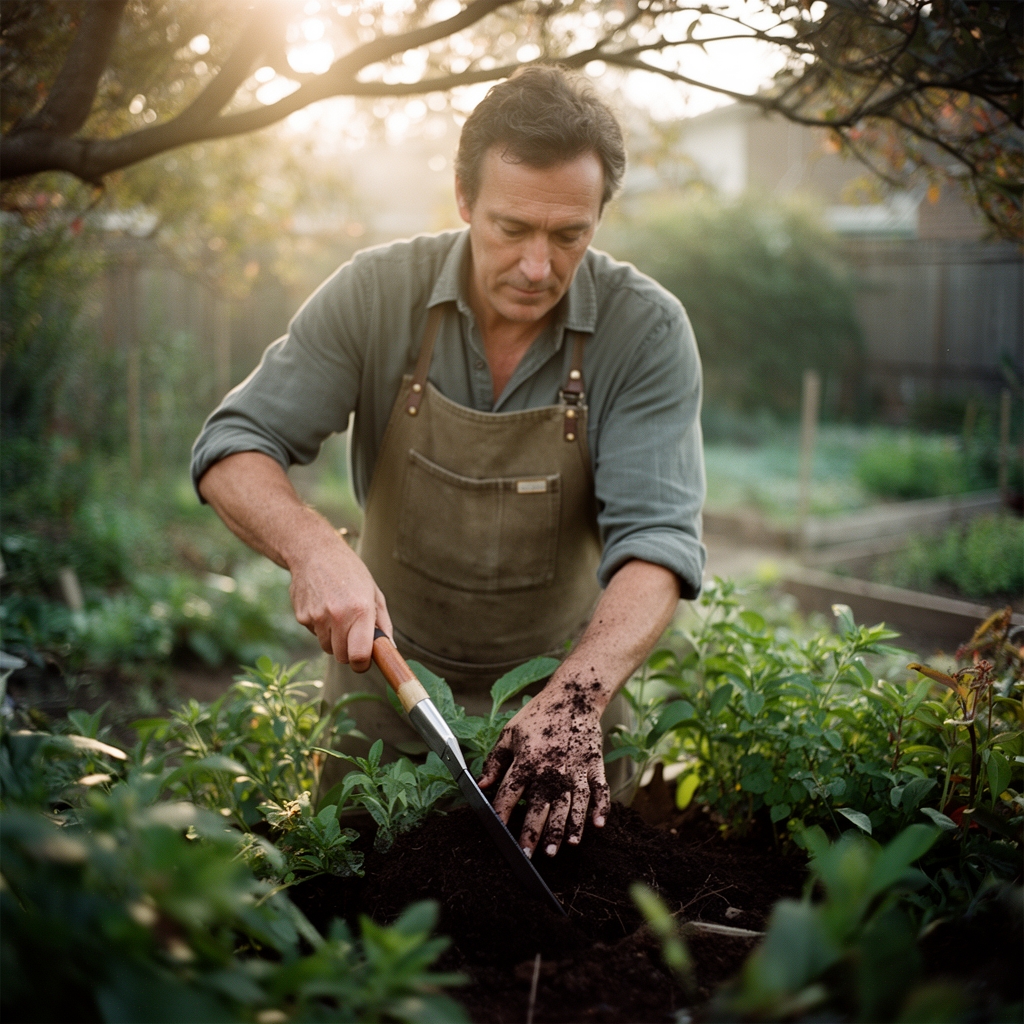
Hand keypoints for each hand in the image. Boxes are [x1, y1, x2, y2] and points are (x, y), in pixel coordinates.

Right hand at [288, 530, 392, 671]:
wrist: (315, 552)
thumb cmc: (350, 572)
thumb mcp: (374, 593)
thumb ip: (383, 623)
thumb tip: (389, 649)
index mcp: (361, 610)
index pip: (359, 656)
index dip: (362, 664)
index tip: (365, 661)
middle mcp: (338, 616)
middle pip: (342, 657)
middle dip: (349, 652)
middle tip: (353, 636)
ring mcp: (317, 617)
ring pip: (327, 647)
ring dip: (334, 640)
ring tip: (338, 615)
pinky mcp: (301, 617)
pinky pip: (315, 634)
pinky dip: (321, 628)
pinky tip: (324, 606)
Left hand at [478, 676, 610, 857]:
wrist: (574, 696)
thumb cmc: (538, 716)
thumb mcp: (509, 733)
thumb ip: (495, 761)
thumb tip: (481, 784)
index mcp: (528, 761)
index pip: (510, 793)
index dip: (502, 813)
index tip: (498, 830)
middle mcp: (552, 770)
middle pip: (541, 808)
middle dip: (534, 833)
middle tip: (529, 855)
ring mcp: (576, 771)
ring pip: (571, 807)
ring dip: (566, 829)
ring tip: (560, 849)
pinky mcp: (595, 767)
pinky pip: (600, 792)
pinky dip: (601, 810)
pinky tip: (597, 827)